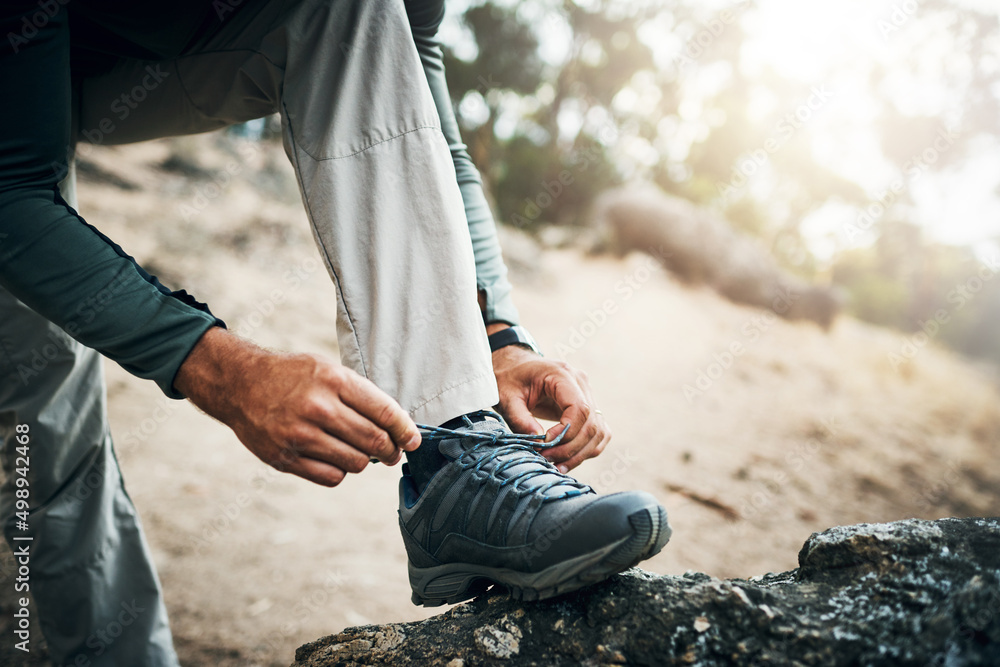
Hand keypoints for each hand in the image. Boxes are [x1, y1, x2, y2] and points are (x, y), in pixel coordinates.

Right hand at [174, 327, 420, 485]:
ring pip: (356, 463)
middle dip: (391, 451)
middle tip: (392, 452)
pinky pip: (332, 476)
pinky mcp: (285, 458)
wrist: (240, 384)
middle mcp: (318, 407)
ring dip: (364, 461)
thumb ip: (360, 395)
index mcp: (334, 380)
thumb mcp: (328, 370)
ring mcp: (299, 435)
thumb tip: (398, 426)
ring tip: (359, 452)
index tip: (414, 440)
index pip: (385, 413)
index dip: (406, 431)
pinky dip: (340, 471)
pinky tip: (335, 457)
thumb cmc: (292, 376)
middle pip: (374, 441)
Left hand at [490, 338, 609, 471]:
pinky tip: (567, 460)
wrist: (515, 367)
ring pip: (598, 432)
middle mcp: (581, 383)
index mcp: (562, 374)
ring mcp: (588, 394)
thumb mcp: (506, 397)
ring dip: (580, 453)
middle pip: (591, 423)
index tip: (544, 444)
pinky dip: (587, 450)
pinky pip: (598, 433)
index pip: (579, 408)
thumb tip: (540, 442)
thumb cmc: (509, 379)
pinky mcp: (588, 407)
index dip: (566, 432)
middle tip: (546, 459)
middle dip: (570, 448)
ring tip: (556, 466)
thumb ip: (520, 419)